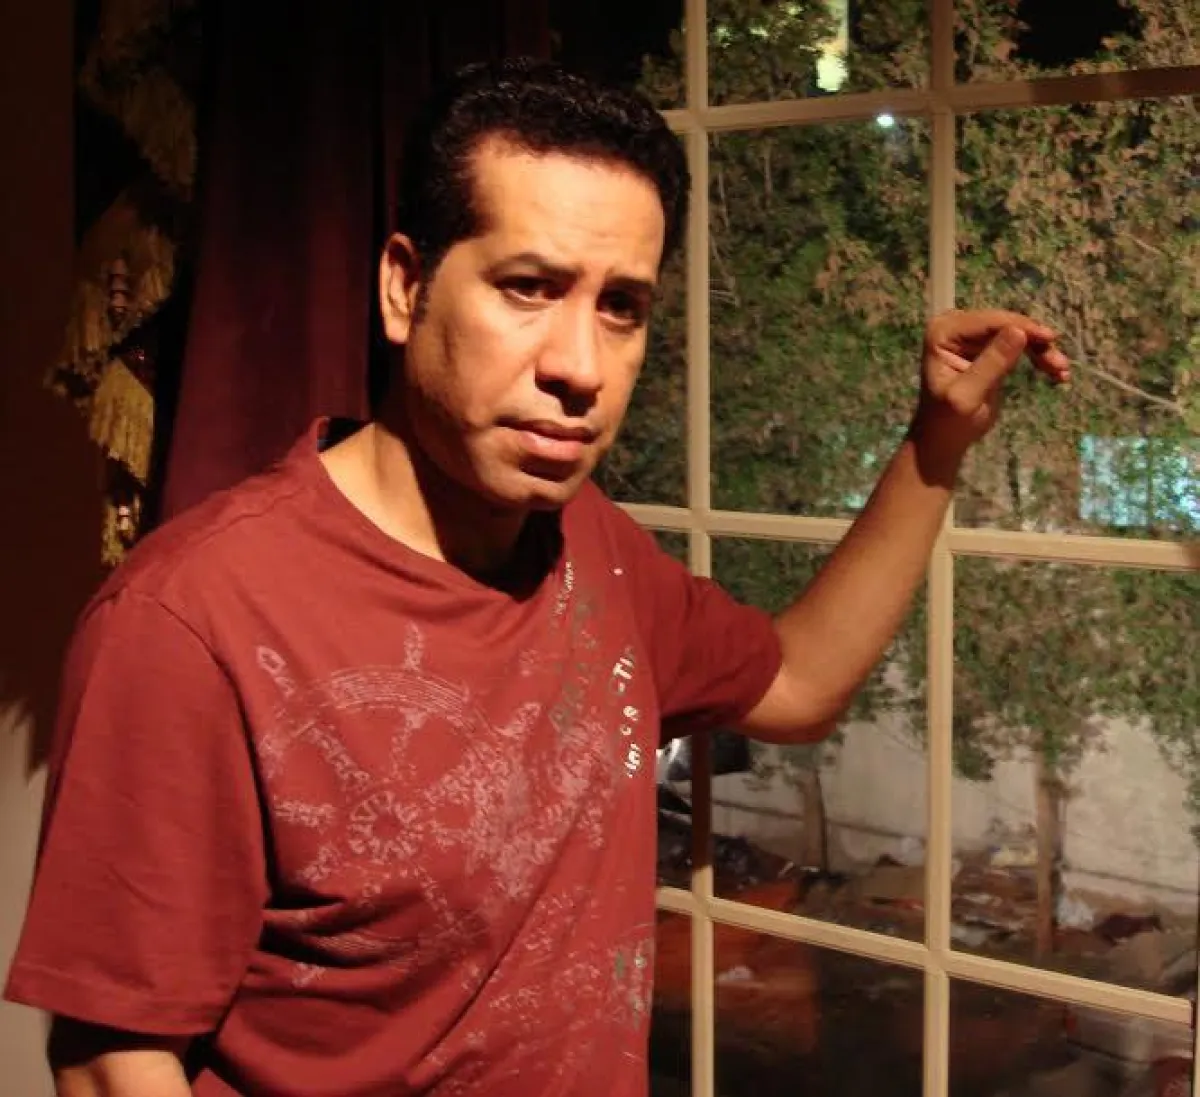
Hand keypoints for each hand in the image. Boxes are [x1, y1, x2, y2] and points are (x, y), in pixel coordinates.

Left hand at [911, 309, 1070, 462]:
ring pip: (1017, 332)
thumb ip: (991, 363)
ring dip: (1041, 350)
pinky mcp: (986, 346)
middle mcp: (955, 326)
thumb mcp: (968, 395)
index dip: (1023, 328)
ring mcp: (971, 335)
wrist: (944, 438)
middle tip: (1060, 365)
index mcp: (943, 333)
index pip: (989, 322)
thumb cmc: (948, 421)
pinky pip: (1019, 343)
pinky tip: (1055, 372)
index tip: (1051, 339)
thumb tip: (1019, 332)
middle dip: (1036, 341)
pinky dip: (1037, 355)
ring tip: (1061, 371)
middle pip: (1006, 324)